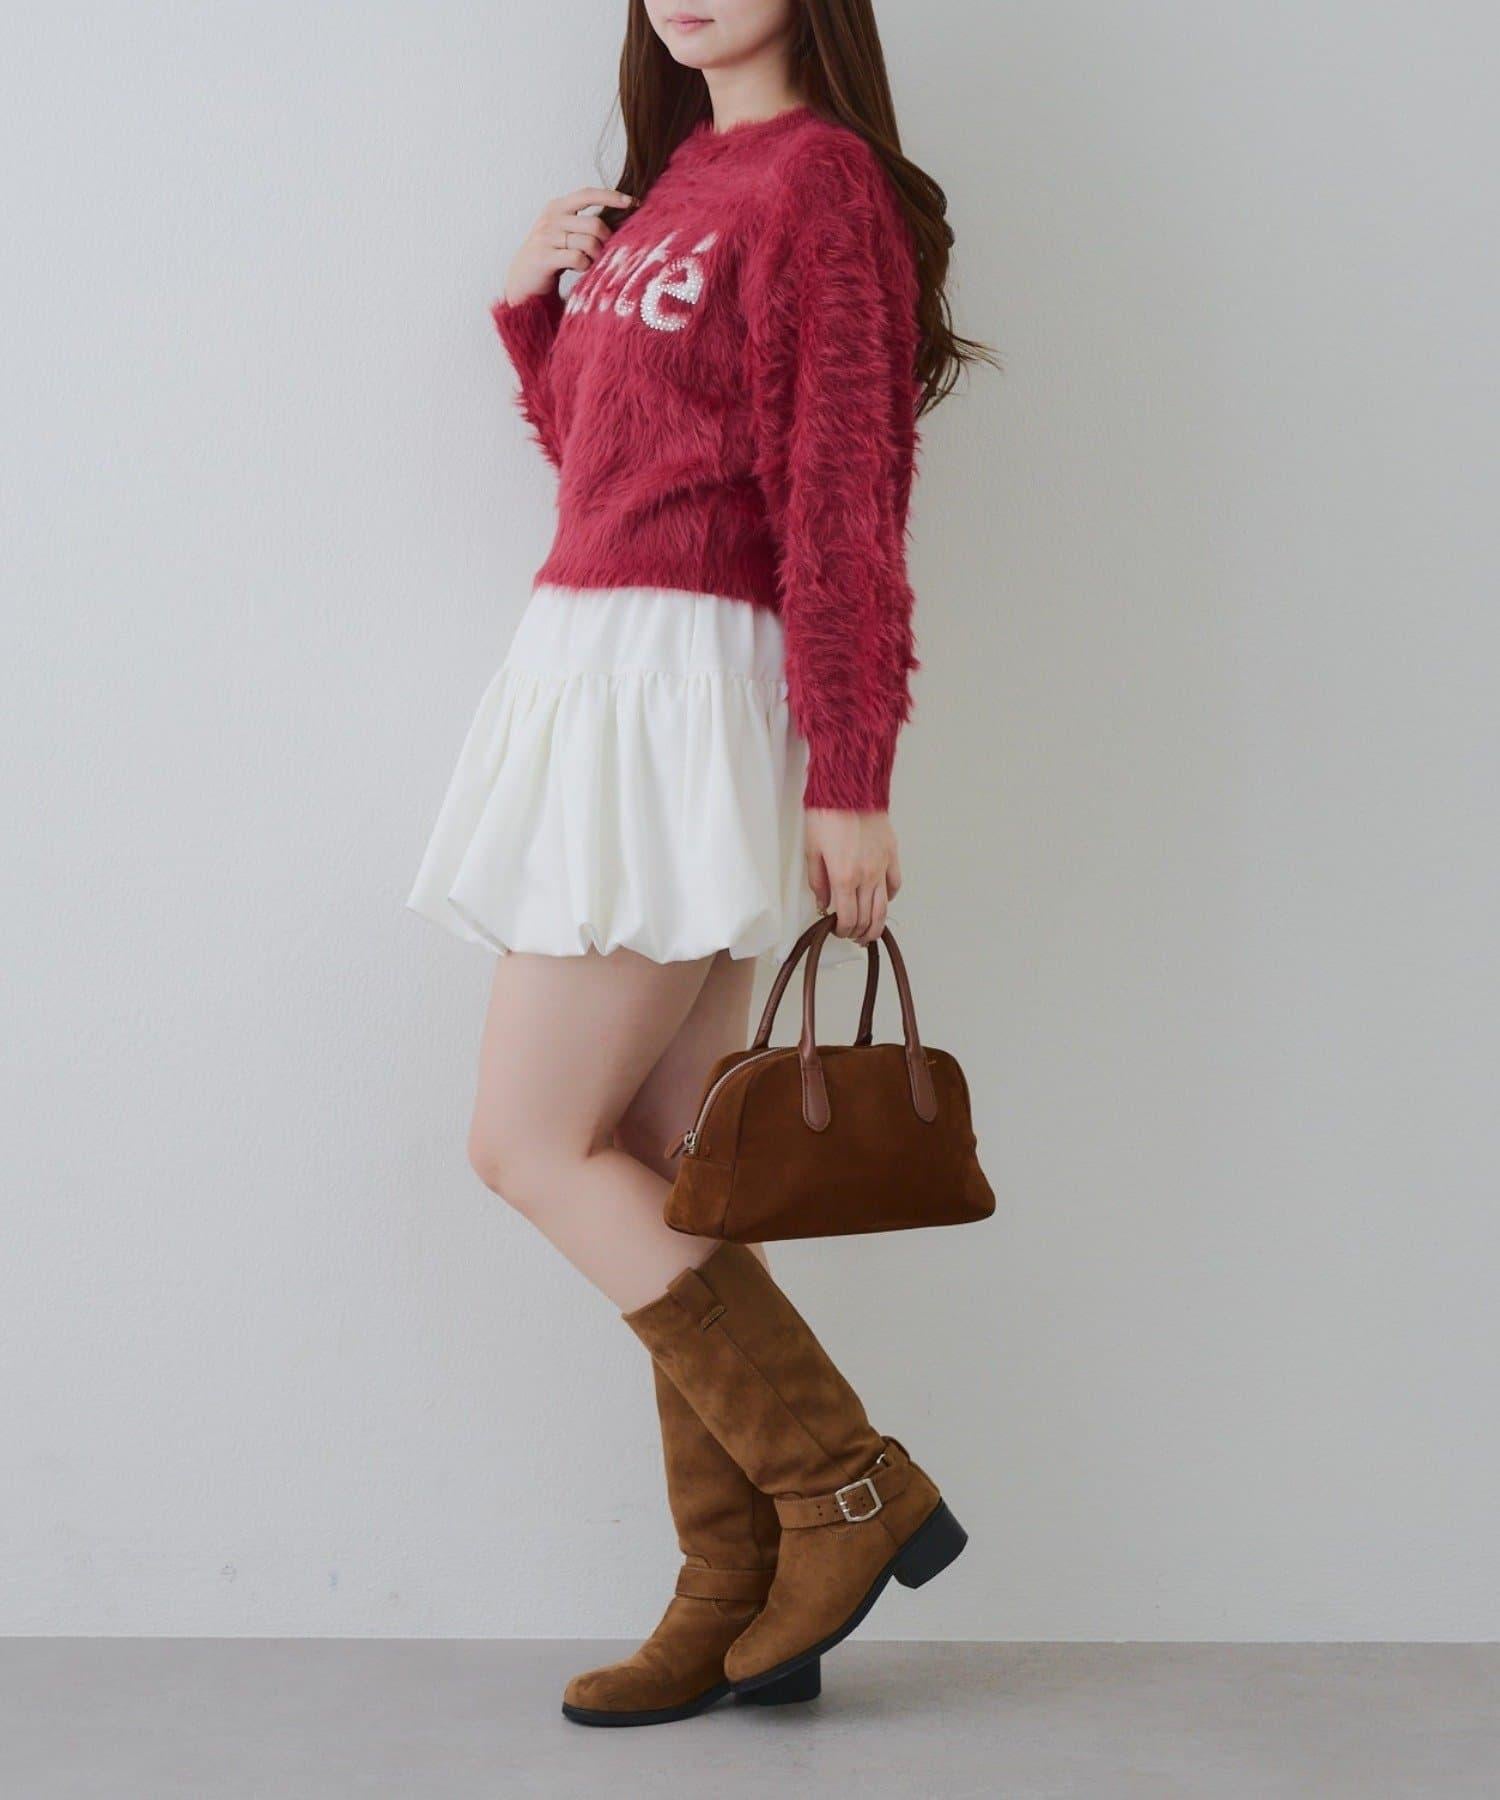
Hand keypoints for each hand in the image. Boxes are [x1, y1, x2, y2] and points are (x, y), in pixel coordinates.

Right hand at [503, 187, 634, 306]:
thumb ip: (584, 224)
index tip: (633, 202)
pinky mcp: (544, 257)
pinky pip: (578, 258)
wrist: (522, 280)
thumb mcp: (565, 233)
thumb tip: (620, 222)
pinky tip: (581, 270)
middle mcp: (551, 217)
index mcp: (558, 207)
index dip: (612, 196)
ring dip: (596, 256)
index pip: (588, 194)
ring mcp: (546, 236)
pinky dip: (586, 267)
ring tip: (591, 263)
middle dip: (606, 241)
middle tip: (605, 253)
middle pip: (595, 223)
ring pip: (589, 242)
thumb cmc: (551, 256)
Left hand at [805, 810, 901, 946]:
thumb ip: (818, 882)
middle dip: (859, 932)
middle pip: (867, 917)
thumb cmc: (826, 815)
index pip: (847, 918)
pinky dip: (889, 897)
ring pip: (884, 907)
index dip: (842, 931)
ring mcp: (882, 866)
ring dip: (877, 924)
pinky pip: (895, 884)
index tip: (838, 931)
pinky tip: (882, 900)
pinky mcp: (892, 854)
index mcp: (844, 877)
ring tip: (870, 932)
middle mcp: (867, 876)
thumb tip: (823, 904)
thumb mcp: (812, 851)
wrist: (850, 788)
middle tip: (853, 936)